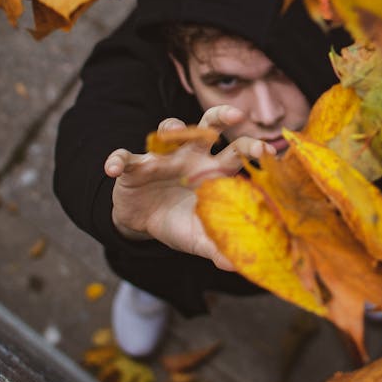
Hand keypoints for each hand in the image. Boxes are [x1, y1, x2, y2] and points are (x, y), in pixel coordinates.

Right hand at [104, 105, 273, 269]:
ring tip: (173, 130)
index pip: (237, 152)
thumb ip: (217, 248)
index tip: (267, 151)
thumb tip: (239, 266)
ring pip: (169, 130)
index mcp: (213, 170)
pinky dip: (118, 161)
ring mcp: (163, 157)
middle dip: (221, 116)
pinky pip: (125, 157)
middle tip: (236, 115)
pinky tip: (113, 168)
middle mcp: (192, 156)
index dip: (252, 148)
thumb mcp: (198, 238)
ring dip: (172, 127)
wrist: (144, 222)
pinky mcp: (134, 166)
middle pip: (209, 126)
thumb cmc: (179, 222)